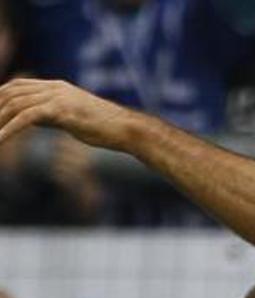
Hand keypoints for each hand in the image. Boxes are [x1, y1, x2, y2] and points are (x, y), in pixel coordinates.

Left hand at [0, 79, 134, 149]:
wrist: (126, 130)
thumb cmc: (105, 128)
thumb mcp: (72, 118)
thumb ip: (50, 115)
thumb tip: (31, 119)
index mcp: (58, 87)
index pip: (18, 85)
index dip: (1, 96)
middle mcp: (55, 88)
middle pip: (12, 92)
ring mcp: (58, 97)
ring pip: (16, 104)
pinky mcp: (61, 110)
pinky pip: (27, 117)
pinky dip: (9, 129)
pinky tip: (0, 140)